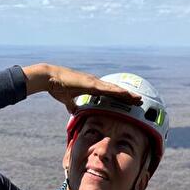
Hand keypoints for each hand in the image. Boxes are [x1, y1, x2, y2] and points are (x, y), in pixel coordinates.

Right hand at [23, 63, 141, 113]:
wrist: (50, 78)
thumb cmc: (57, 87)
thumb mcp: (66, 99)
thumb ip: (72, 105)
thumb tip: (74, 111)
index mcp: (91, 87)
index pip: (109, 94)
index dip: (120, 98)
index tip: (129, 102)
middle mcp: (95, 83)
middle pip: (115, 91)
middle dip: (128, 97)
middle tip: (140, 101)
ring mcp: (94, 82)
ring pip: (114, 89)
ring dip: (127, 94)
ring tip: (138, 99)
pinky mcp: (91, 84)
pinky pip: (107, 89)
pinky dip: (117, 92)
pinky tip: (126, 94)